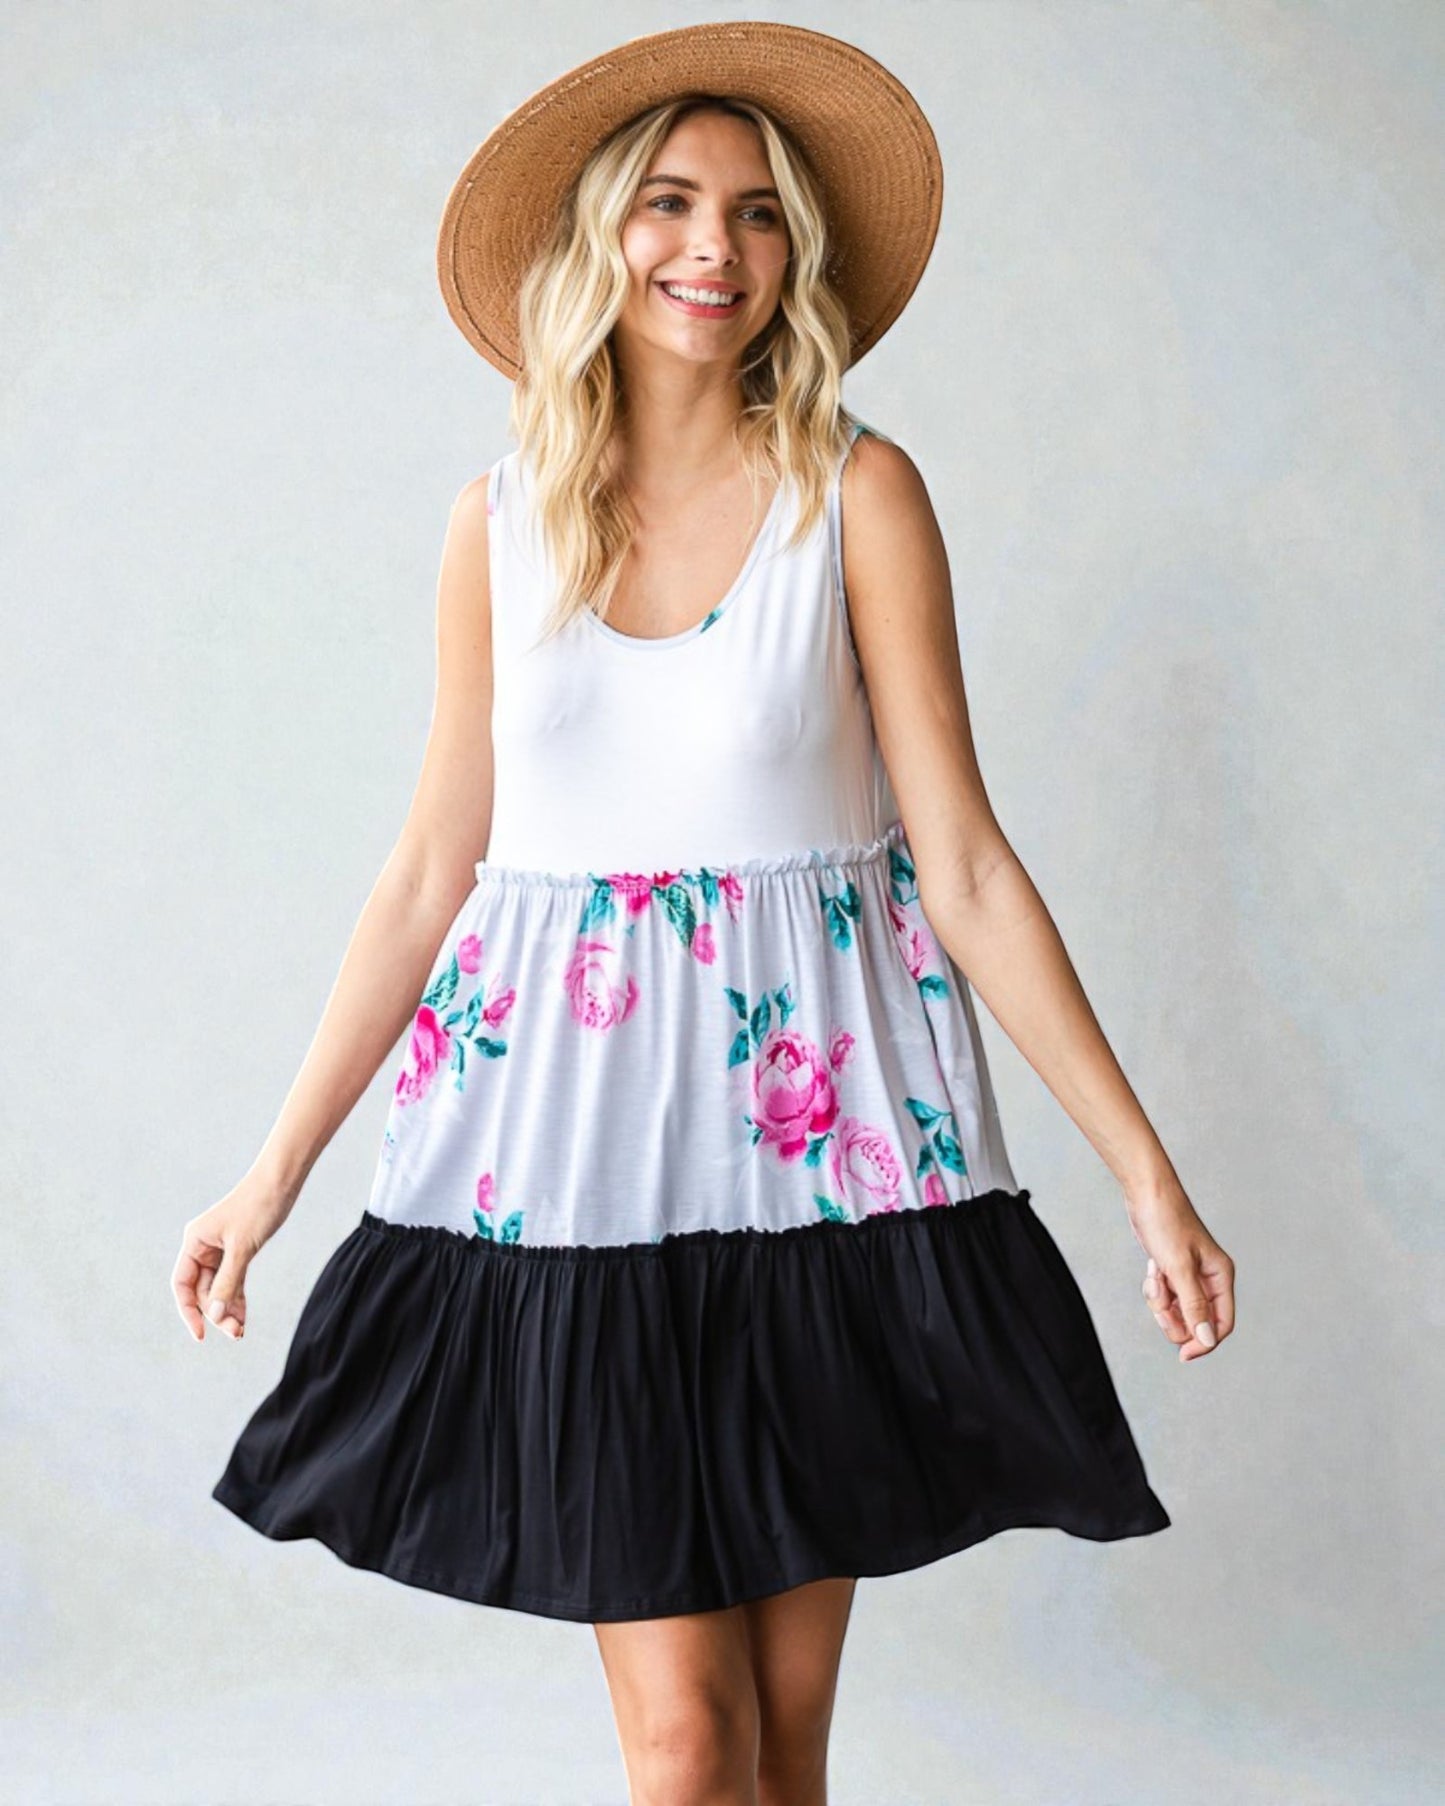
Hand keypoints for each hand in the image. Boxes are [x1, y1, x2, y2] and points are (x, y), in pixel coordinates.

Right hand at [172, 1167, 294, 1342]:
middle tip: (236, 1333)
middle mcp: (202, 1246)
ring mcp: (219, 1250)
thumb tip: (215, 1315)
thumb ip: (228, 1282)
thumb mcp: (242, 1247)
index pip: (182, 1284)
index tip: (201, 1335)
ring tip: (240, 1331)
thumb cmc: (258, 1206)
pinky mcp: (237, 1250)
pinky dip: (236, 1297)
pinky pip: (232, 1281)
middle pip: (202, 1290)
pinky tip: (243, 1316)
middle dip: (216, 1313)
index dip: (188, 1311)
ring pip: (218, 1288)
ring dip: (227, 1309)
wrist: (280, 1181)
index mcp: (194, 1241)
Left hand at [1125, 1180, 1234, 1362]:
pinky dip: (1155, 1290)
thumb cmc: (1166, 1222)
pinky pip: (1165, 1297)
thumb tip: (1207, 1339)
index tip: (1183, 1355)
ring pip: (1177, 1311)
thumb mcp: (1178, 1268)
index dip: (1204, 1343)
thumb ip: (1194, 1305)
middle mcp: (1209, 1279)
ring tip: (1156, 1277)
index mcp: (1221, 1277)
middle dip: (1174, 1317)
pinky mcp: (1172, 1272)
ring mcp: (1189, 1277)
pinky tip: (1152, 1269)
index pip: (1222, 1325)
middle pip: (1196, 1323)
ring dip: (1161, 1302)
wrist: (1145, 1193)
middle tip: (1161, 1297)